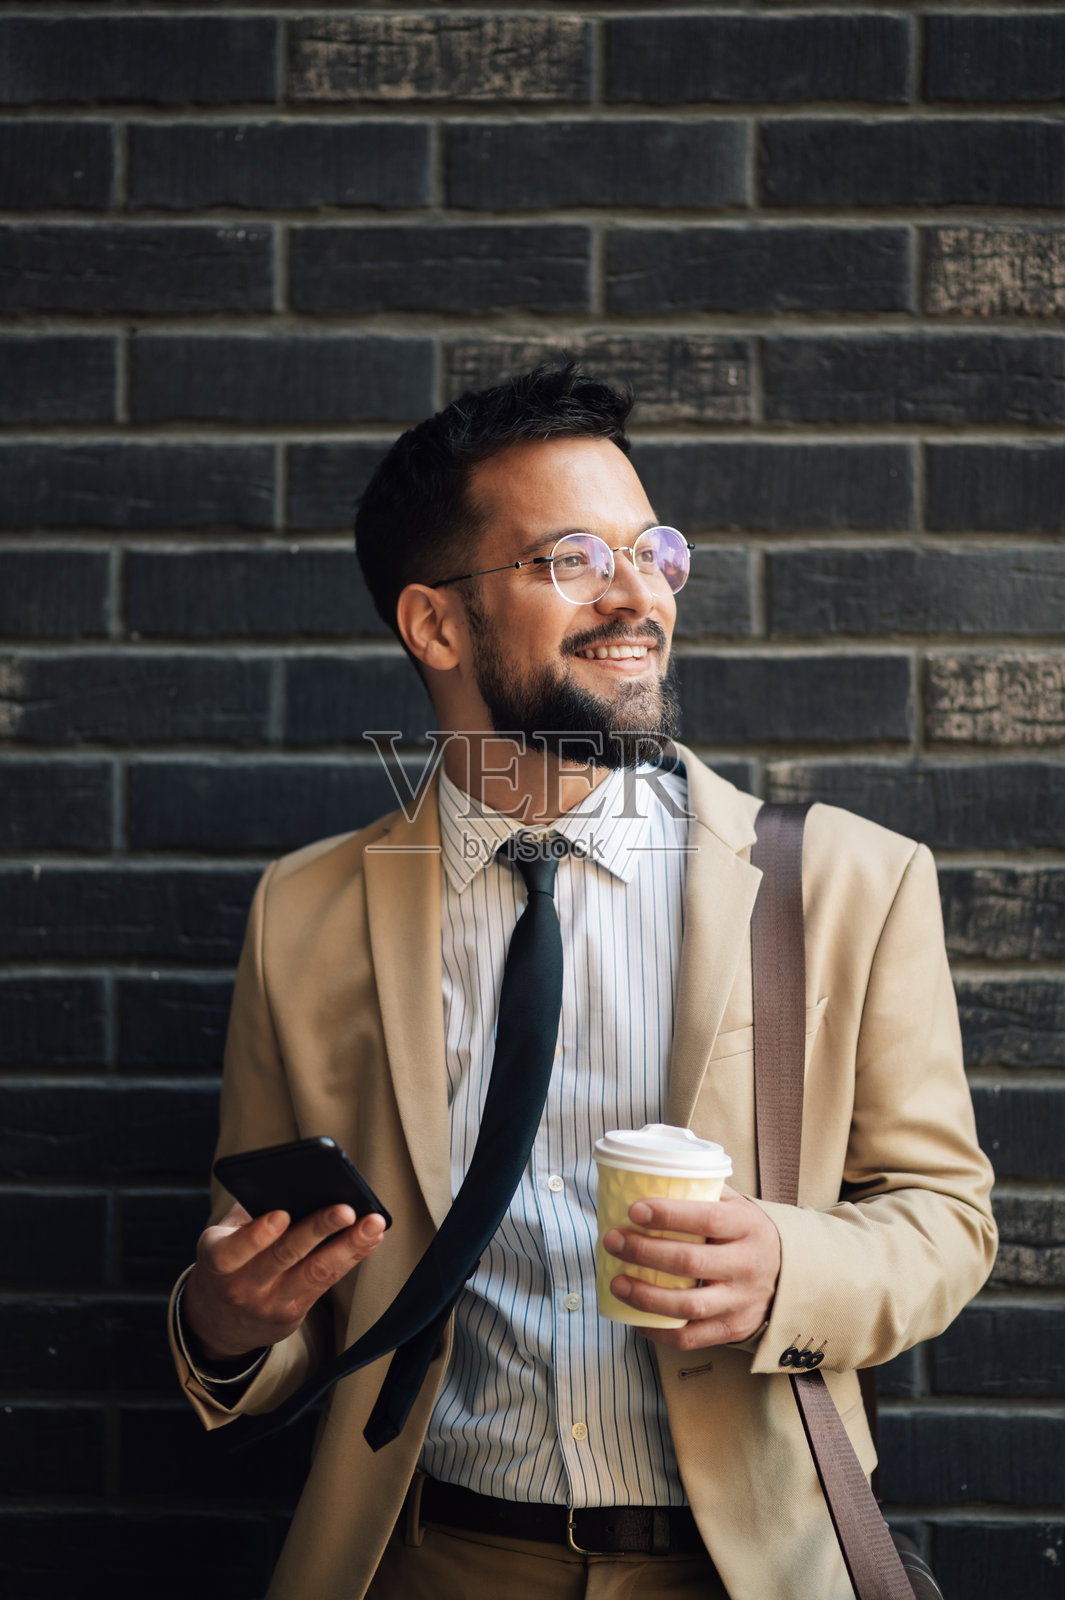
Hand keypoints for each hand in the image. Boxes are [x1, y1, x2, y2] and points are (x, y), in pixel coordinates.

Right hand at [182, 1201, 386, 1361]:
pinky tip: (370, 1238)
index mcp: (216, 1260)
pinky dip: (352, 1258)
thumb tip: (298, 1183)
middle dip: (318, 1230)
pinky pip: (327, 1283)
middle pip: (284, 1256)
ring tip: (373, 1223)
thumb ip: (251, 1213)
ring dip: (348, 1246)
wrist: (221, 1321)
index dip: (257, 1235)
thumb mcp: (224, 1237)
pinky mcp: (293, 1314)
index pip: (234, 1250)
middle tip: (346, 1210)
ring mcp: (269, 1304)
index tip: (282, 1215)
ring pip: (314, 1273)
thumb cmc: (230, 1258)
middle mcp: (241, 1287)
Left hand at [602, 1185, 780, 1350]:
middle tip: (613, 1241)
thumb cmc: (747, 1233)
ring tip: (617, 1283)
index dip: (669, 1215)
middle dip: (645, 1252)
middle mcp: (746, 1265)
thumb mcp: (736, 1205)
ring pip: (689, 1305)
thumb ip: (703, 1190)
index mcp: (746, 1226)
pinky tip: (636, 1318)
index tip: (634, 1210)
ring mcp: (741, 1301)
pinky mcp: (733, 1329)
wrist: (790, 1275)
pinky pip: (692, 1338)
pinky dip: (660, 1331)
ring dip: (646, 1296)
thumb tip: (650, 1174)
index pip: (707, 1220)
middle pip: (690, 1262)